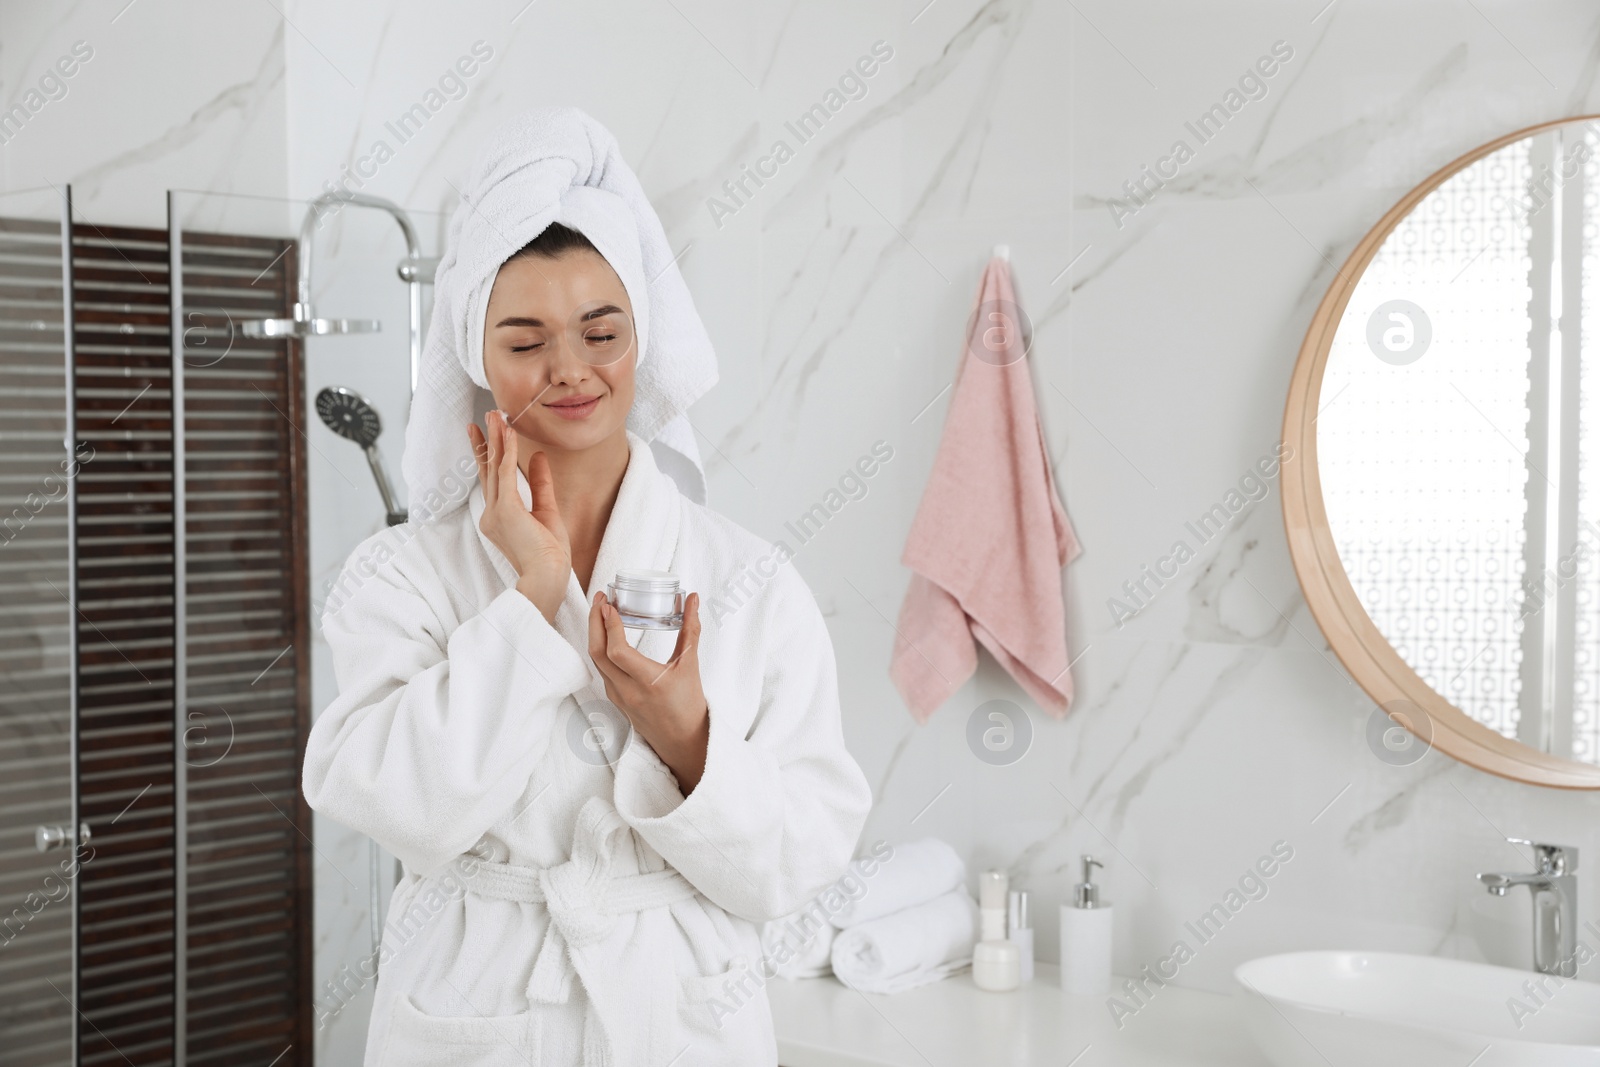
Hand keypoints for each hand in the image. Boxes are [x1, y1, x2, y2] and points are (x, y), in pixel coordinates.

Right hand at [468, 410, 570, 623]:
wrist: (549, 578)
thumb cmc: (550, 556)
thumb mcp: (547, 511)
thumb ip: (540, 484)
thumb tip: (538, 457)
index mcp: (499, 518)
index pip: (493, 480)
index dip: (489, 455)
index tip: (485, 434)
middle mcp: (491, 515)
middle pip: (489, 470)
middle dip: (487, 441)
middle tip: (485, 416)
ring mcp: (495, 513)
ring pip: (494, 468)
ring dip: (495, 439)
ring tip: (494, 416)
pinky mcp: (506, 511)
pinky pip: (506, 474)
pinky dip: (507, 452)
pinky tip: (508, 434)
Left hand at [587, 590, 710, 792]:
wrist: (682, 740)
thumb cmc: (688, 704)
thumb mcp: (691, 665)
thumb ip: (691, 630)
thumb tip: (692, 599)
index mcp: (649, 682)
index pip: (618, 651)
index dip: (610, 626)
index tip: (610, 604)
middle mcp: (628, 691)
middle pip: (598, 652)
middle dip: (595, 622)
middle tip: (601, 599)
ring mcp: (618, 696)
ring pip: (596, 661)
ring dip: (595, 634)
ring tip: (602, 611)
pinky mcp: (615, 698)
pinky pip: (602, 670)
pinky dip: (601, 648)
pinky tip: (608, 634)